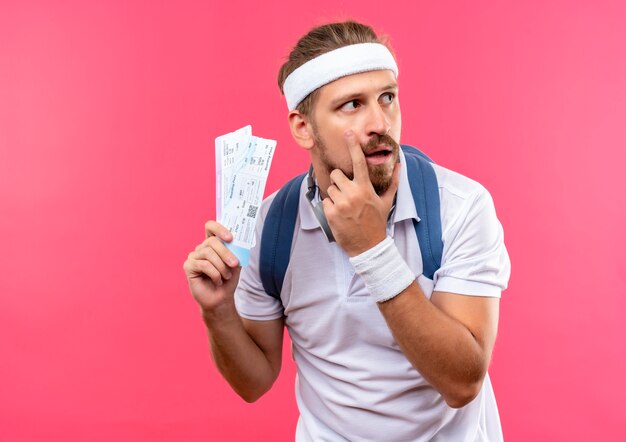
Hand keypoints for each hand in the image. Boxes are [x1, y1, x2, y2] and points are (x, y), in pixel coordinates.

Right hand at [183, 221, 240, 311]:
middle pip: (211, 241)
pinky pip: (203, 264)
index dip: (219, 228)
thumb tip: (238, 241)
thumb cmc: (228, 280)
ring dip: (221, 266)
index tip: (230, 238)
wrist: (221, 298)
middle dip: (225, 252)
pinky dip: (215, 274)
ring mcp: (194, 256)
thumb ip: (236, 251)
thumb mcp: (236, 263)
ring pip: (208, 253)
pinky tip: (217, 281)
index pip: (210, 227)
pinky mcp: (188, 266)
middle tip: (234, 264)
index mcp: (212, 244)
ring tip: (226, 276)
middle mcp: (201, 248)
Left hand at [322, 131, 399, 255]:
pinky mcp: (331, 213)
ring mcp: (341, 203)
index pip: (358, 162)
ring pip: (330, 188)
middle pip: (336, 174)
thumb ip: (393, 182)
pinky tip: (340, 215)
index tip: (349, 134)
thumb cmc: (377, 223)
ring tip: (346, 207)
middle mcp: (352, 193)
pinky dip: (330, 207)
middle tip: (347, 193)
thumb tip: (400, 165)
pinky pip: (325, 201)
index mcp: (365, 188)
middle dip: (339, 181)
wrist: (369, 247)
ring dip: (336, 196)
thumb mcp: (386, 202)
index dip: (353, 146)